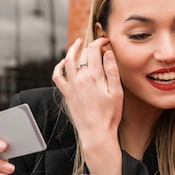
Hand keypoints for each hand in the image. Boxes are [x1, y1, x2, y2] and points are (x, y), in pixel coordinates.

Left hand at [52, 38, 123, 174]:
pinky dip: (59, 67)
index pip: (94, 50)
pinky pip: (57, 76)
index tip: (106, 41)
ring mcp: (71, 86)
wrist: (96, 133)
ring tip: (77, 44)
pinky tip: (64, 63)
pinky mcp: (66, 94)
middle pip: (82, 54)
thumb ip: (112, 71)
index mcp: (94, 76)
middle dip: (90, 46)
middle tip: (97, 44)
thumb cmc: (110, 115)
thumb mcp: (117, 92)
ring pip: (68, 61)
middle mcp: (80, 78)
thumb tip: (108, 53)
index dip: (100, 42)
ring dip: (72, 50)